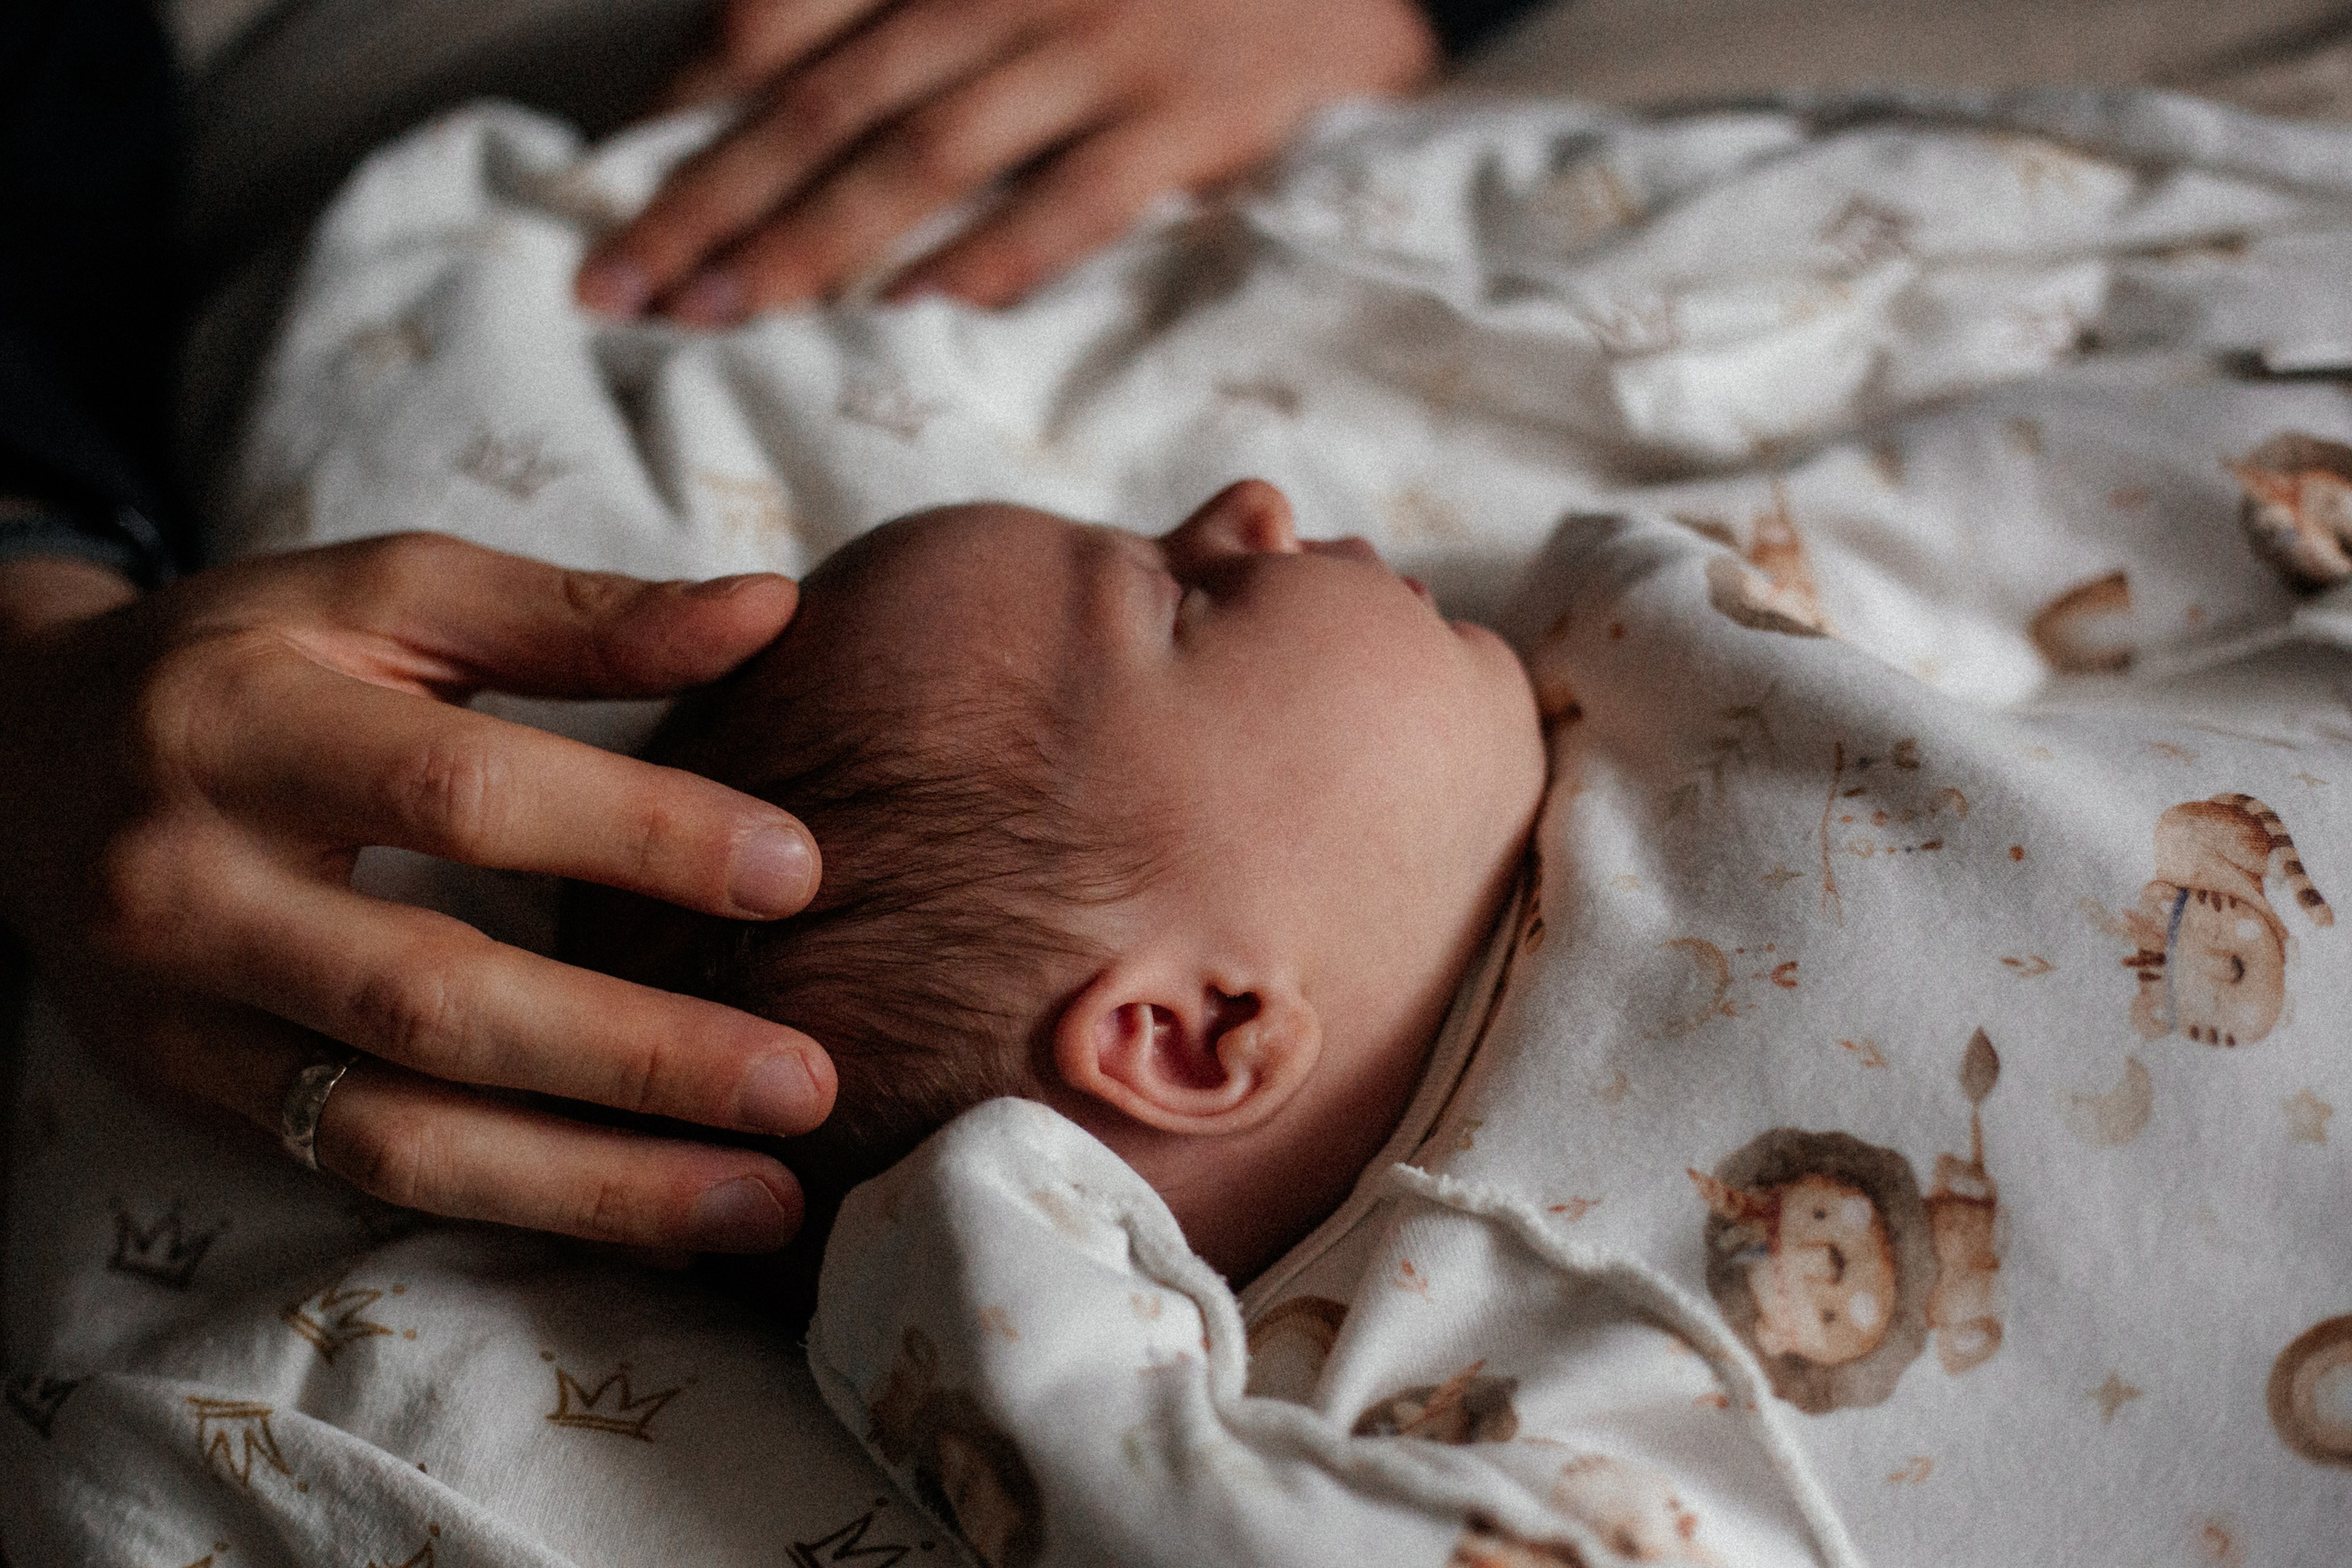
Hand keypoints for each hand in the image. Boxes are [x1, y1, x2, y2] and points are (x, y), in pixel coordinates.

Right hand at [0, 536, 835, 1251]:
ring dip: (597, 1183)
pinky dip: (527, 1205)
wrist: (14, 755)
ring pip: (398, 1134)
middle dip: (636, 1056)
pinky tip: (659, 1221)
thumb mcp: (382, 598)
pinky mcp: (194, 1100)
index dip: (638, 835)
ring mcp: (182, 1017)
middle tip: (804, 1086)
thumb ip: (573, 614)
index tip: (799, 873)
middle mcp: (191, 886)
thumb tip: (769, 607)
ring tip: (763, 1201)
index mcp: (238, 724)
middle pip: (433, 997)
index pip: (461, 793)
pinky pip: (370, 1178)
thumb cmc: (242, 660)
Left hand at [575, 0, 1438, 320]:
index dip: (691, 102)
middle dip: (709, 199)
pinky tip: (915, 315)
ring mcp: (1103, 48)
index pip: (789, 20)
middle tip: (617, 289)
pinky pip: (1078, 196)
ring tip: (720, 317)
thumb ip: (913, 22)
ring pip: (927, 152)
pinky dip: (995, 255)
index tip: (606, 187)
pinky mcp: (1194, 114)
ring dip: (814, 241)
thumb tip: (749, 102)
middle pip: (828, 101)